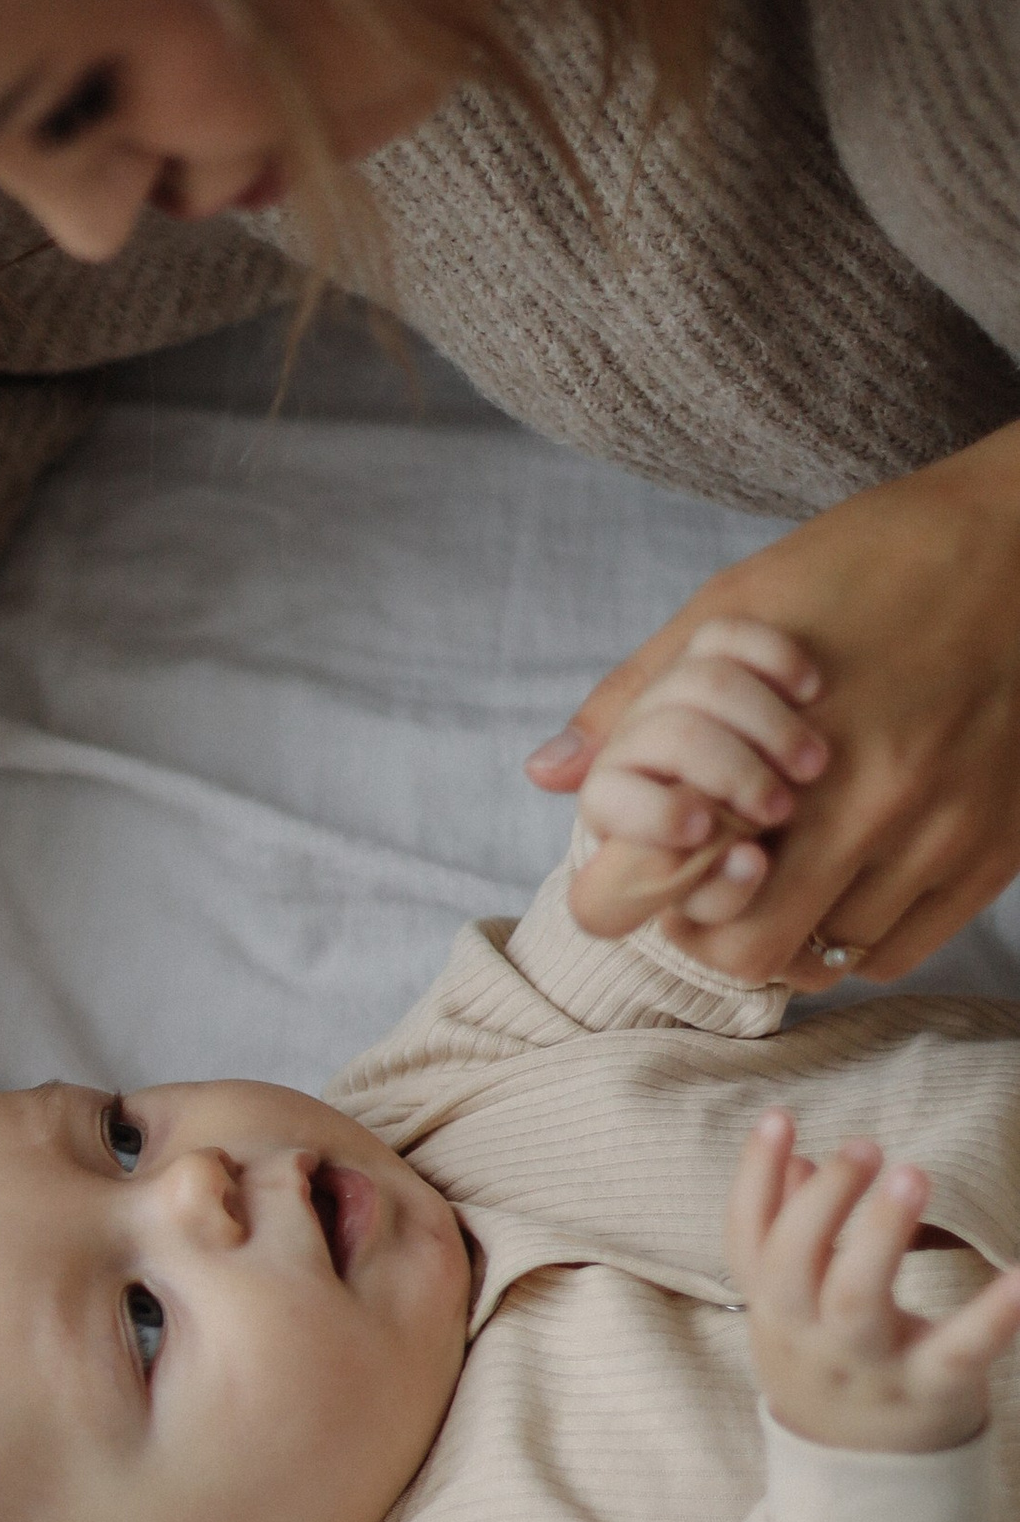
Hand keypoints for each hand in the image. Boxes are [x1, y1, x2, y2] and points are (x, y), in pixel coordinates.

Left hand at [534, 420, 1019, 983]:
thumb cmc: (871, 562)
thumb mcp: (738, 605)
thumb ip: (637, 698)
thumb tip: (546, 772)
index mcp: (787, 750)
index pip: (678, 895)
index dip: (638, 898)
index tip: (642, 871)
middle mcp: (869, 808)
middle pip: (747, 953)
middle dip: (704, 928)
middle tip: (702, 883)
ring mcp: (941, 837)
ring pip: (827, 959)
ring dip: (783, 932)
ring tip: (772, 877)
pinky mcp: (995, 851)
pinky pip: (897, 950)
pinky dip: (851, 939)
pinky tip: (835, 886)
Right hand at [730, 1109, 1019, 1451]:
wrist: (860, 1479)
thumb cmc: (829, 1365)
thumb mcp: (790, 1308)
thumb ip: (785, 1235)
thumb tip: (794, 1158)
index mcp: (772, 1309)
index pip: (745, 1239)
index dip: (754, 1178)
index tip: (780, 1117)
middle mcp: (807, 1337)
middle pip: (794, 1264)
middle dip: (824, 1199)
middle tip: (866, 1146)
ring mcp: (867, 1365)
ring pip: (857, 1300)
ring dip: (878, 1233)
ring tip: (911, 1173)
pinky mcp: (931, 1388)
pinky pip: (959, 1349)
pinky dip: (993, 1313)